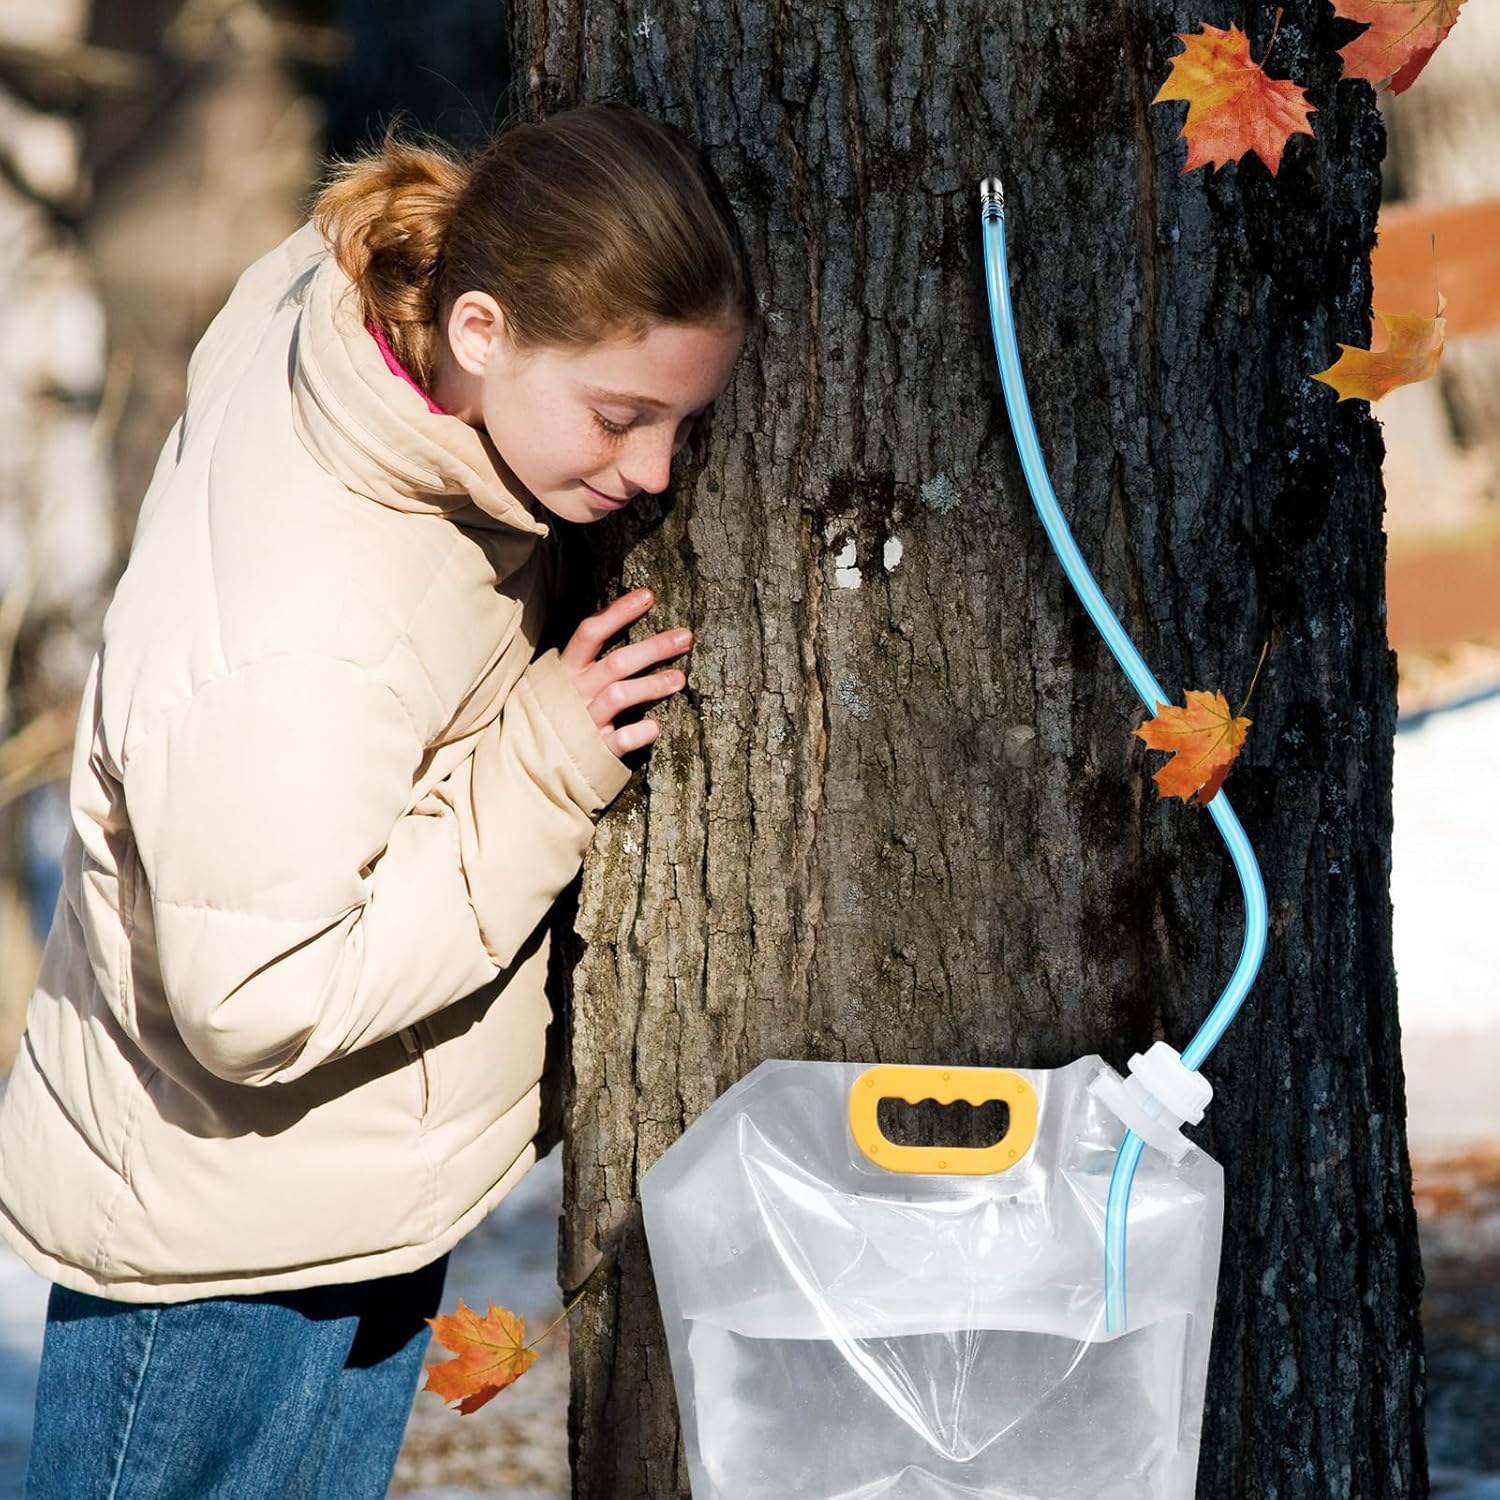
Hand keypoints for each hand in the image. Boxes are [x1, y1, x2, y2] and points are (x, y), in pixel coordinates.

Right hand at [559, 588, 692, 757]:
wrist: (528, 766)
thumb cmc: (556, 716)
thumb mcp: (563, 683)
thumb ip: (589, 662)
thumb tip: (623, 629)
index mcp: (566, 671)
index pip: (591, 632)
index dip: (619, 612)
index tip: (649, 596)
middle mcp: (574, 693)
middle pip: (616, 662)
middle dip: (653, 647)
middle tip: (685, 637)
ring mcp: (584, 722)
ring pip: (619, 696)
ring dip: (652, 685)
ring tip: (680, 679)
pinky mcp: (594, 752)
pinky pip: (621, 740)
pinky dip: (640, 732)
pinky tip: (655, 727)